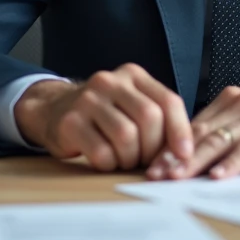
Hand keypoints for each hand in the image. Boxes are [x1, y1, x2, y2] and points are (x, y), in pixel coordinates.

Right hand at [14, 63, 193, 170]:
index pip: (168, 101)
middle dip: (153, 148)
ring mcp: (87, 99)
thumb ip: (159, 119)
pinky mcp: (70, 122)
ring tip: (125, 159)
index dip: (180, 131)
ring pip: (126, 137)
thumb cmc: (104, 114)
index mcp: (133, 75)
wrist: (54, 110)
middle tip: (147, 160)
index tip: (184, 155)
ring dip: (131, 158)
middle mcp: (110, 81)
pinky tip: (106, 160)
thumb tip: (185, 153)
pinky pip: (102, 152)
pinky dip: (110, 164)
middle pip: (149, 118)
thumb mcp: (132, 104)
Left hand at [146, 87, 239, 180]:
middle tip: (156, 175)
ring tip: (177, 178)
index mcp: (232, 100)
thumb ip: (228, 131)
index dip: (172, 147)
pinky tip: (218, 176)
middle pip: (201, 134)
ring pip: (219, 141)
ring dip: (195, 162)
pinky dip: (232, 164)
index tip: (153, 166)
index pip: (194, 126)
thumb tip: (194, 156)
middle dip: (175, 156)